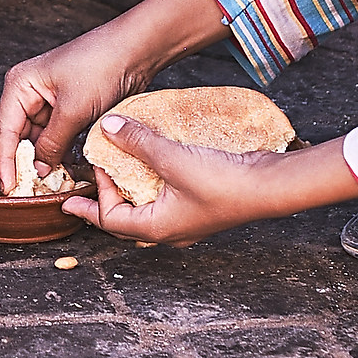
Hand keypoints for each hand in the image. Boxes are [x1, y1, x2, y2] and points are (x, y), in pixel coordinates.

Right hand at [0, 0, 229, 191]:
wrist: (136, 49)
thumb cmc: (101, 65)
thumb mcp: (73, 110)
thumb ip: (52, 143)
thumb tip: (40, 169)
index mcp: (20, 85)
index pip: (5, 131)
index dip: (6, 162)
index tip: (9, 188)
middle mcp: (30, 90)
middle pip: (19, 134)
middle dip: (25, 162)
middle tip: (29, 190)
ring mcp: (49, 97)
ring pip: (39, 136)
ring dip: (45, 156)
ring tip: (49, 181)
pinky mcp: (68, 103)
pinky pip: (56, 132)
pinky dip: (59, 148)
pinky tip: (64, 165)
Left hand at [62, 123, 357, 244]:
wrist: (271, 186)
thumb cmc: (223, 182)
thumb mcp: (172, 158)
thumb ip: (137, 142)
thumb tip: (107, 127)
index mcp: (157, 228)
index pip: (110, 221)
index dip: (93, 198)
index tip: (86, 173)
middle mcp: (170, 230)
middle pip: (126, 220)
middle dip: (104, 203)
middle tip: (85, 188)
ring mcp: (187, 219)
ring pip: (147, 210)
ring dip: (130, 192)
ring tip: (116, 174)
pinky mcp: (200, 204)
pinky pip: (166, 198)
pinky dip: (152, 184)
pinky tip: (154, 165)